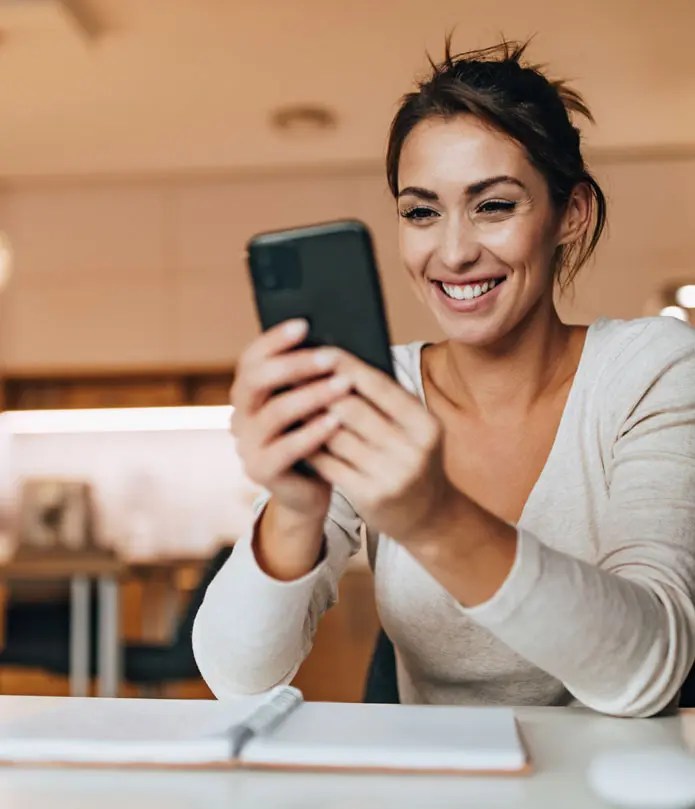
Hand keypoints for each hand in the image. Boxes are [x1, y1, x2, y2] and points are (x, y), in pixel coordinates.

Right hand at [230, 319, 348, 520]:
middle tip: (330, 357)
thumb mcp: (312, 404)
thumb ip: (312, 378)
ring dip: (311, 395)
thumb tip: (336, 340)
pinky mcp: (260, 471)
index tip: (304, 324)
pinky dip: (312, 432)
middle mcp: (240, 416)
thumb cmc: (316, 438)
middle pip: (256, 380)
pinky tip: (336, 421)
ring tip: (343, 385)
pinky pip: (285, 448)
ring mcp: (246, 445)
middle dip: (294, 364)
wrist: (310, 490)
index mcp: (248, 393)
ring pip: (274, 413)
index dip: (274, 340)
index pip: (251, 358)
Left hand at [307, 350, 453, 543]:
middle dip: (319, 390)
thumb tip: (339, 363)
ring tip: (289, 400)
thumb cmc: (410, 458)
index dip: (346, 365)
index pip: (379, 385)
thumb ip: (385, 401)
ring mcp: (391, 476)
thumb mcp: (413, 429)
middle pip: (351, 409)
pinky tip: (296, 434)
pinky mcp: (370, 496)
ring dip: (309, 417)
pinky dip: (310, 446)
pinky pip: (328, 463)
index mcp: (425, 424)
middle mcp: (412, 449)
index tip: (319, 350)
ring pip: (334, 436)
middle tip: (293, 374)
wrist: (428, 515)